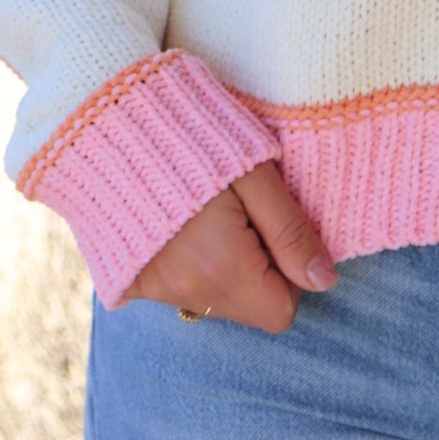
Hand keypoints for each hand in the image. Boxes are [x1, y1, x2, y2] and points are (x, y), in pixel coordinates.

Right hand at [125, 160, 336, 332]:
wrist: (113, 126)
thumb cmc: (194, 141)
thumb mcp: (256, 175)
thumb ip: (291, 231)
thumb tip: (325, 280)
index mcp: (224, 268)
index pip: (281, 312)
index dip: (290, 275)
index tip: (274, 230)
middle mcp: (190, 291)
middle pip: (249, 308)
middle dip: (261, 271)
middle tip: (245, 216)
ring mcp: (158, 290)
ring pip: (218, 300)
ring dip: (228, 268)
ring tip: (214, 215)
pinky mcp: (136, 282)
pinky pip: (183, 290)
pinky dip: (194, 267)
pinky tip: (185, 226)